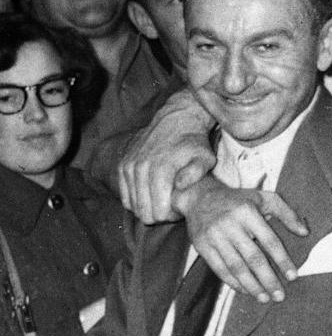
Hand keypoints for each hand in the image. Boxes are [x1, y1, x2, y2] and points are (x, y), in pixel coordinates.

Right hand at [119, 89, 216, 223]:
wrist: (178, 119)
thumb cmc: (195, 143)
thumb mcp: (205, 157)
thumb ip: (196, 172)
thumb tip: (179, 185)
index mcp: (160, 170)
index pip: (158, 212)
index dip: (171, 216)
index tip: (181, 208)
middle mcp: (140, 169)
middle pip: (144, 213)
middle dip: (159, 214)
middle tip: (173, 206)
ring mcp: (129, 167)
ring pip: (133, 206)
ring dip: (148, 207)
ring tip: (164, 198)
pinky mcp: (123, 165)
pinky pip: (125, 197)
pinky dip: (137, 200)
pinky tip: (152, 195)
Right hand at [174, 178, 307, 302]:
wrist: (201, 197)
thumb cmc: (240, 200)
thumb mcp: (264, 198)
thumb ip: (287, 213)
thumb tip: (305, 232)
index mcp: (248, 212)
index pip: (269, 240)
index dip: (282, 259)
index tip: (293, 276)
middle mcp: (230, 225)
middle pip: (252, 258)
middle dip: (268, 279)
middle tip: (279, 296)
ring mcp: (214, 237)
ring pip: (235, 267)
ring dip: (251, 285)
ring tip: (264, 298)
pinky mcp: (202, 247)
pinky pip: (219, 269)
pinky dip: (233, 282)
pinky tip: (245, 290)